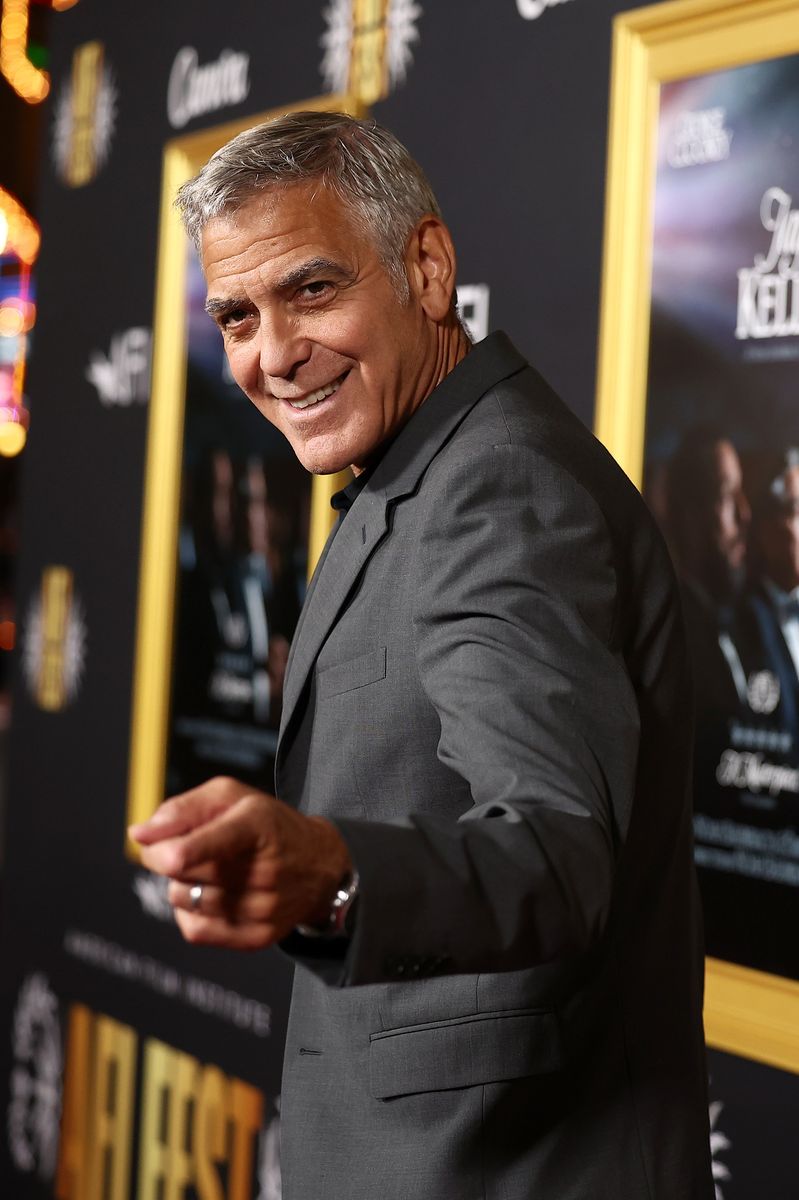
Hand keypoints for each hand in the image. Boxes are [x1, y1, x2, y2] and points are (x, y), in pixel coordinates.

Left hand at [128, 777, 351, 949]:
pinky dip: (189, 912)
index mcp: (258, 825)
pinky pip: (194, 930)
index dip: (183, 851)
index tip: (163, 856)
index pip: (217, 842)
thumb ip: (181, 808)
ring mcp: (261, 908)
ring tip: (208, 871)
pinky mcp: (255, 937)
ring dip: (180, 884)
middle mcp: (264, 870)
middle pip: (183, 870)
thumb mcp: (233, 797)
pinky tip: (210, 895)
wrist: (320, 867)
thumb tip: (138, 835)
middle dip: (166, 855)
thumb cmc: (266, 825)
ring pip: (183, 899)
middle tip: (183, 846)